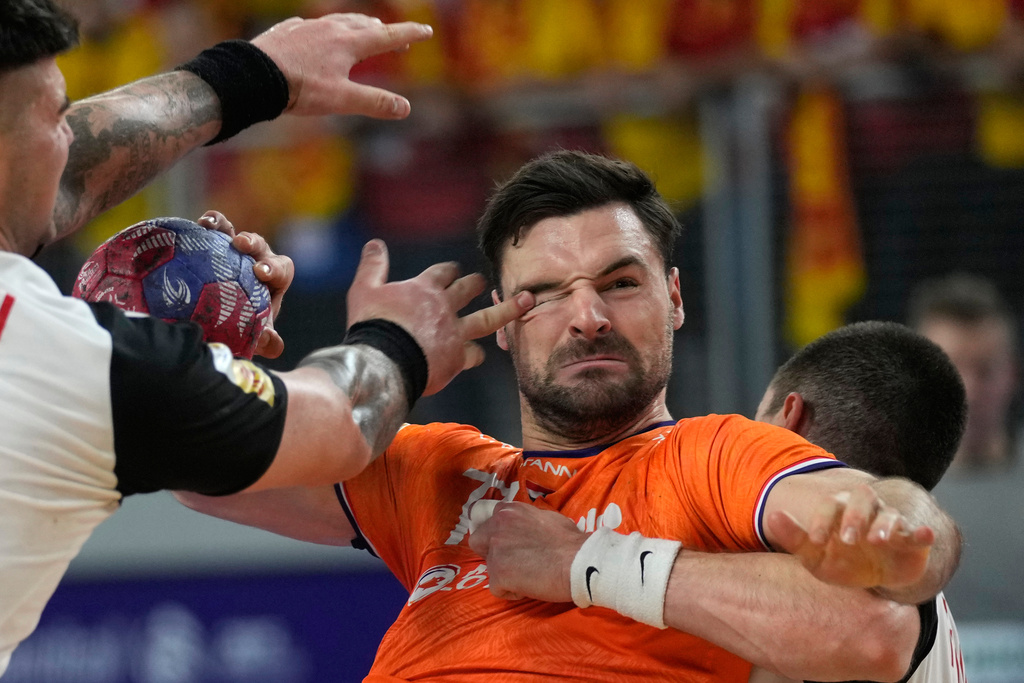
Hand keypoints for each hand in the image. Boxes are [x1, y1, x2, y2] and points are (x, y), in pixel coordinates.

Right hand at [197, 211, 294, 358]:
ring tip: (209, 225)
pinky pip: (210, 230)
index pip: (280, 269)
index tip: (260, 273)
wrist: (222, 316)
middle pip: (259, 245)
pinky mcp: (214, 242)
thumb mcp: (256, 332)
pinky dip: (204, 225)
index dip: (273, 268)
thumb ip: (266, 340)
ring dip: (223, 226)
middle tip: (240, 244)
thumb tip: (270, 341)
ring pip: (232, 232)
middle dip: (251, 243)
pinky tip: (191, 225)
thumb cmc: (245, 323)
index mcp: (274, 277)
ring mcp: (234, 248)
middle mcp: (256, 259)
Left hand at [251, 13, 432, 118]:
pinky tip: (317, 31)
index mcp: (348, 44)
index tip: (426, 30)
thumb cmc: (300, 88)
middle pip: (364, 24)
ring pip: (338, 20)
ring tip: (363, 27)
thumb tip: (405, 108)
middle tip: (397, 36)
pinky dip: (323, 28)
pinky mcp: (287, 32)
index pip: (387, 36)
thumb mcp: (342, 100)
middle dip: (384, 30)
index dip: (409, 34)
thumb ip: (374, 102)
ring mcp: (307, 28)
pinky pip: (311, 25)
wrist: (254, 76)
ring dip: (356, 24)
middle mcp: (330, 29)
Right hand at [346, 239, 533, 395]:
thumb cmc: (372, 325)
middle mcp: (445, 307)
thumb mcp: (364, 289)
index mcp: (425, 289)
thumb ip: (373, 266)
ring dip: (509, 308)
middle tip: (481, 283)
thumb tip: (374, 243)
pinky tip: (477, 355)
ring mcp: (455, 332)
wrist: (383, 361)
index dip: (449, 271)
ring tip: (527, 300)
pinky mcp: (458, 357)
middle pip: (468, 289)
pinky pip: (476, 354)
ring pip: (489, 317)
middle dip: (475, 284)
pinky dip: (476, 354)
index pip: (444, 272)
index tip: (453, 271)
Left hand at [468, 501, 581, 602]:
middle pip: (477, 540)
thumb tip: (528, 528)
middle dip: (489, 551)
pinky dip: (511, 592)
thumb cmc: (571, 541)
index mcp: (510, 510)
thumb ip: (528, 521)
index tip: (507, 543)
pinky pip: (497, 588)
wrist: (578, 561)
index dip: (496, 533)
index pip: (488, 519)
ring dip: (504, 573)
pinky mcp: (498, 575)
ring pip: (489, 566)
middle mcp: (497, 526)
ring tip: (528, 577)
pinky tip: (529, 588)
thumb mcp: (547, 518)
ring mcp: (496, 551)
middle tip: (511, 562)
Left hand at [766, 483, 934, 589]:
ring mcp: (892, 524)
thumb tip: (770, 515)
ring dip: (884, 525)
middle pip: (863, 498)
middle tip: (846, 540)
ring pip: (890, 514)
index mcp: (840, 510)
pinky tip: (925, 535)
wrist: (874, 580)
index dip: (821, 520)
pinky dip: (923, 533)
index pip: (830, 505)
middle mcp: (867, 510)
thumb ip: (793, 537)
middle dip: (854, 516)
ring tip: (876, 540)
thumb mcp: (814, 555)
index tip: (814, 540)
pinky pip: (919, 533)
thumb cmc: (839, 561)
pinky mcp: (913, 541)